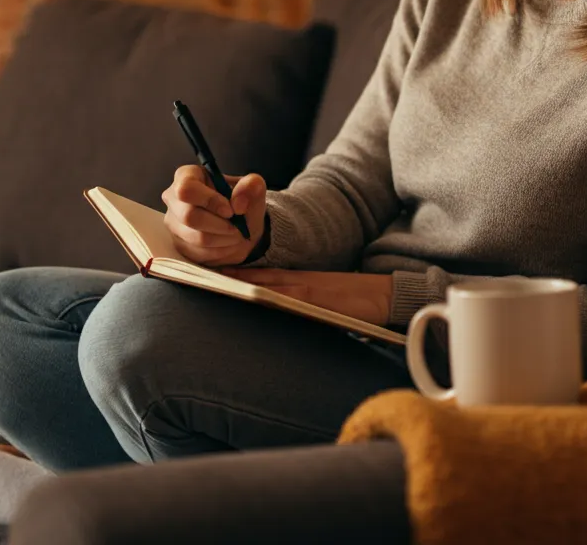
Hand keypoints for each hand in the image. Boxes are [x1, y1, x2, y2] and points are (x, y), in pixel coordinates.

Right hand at [162, 165, 266, 265]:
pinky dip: (219, 250)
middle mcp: (173, 198)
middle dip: (220, 224)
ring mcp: (173, 223)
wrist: (241, 227)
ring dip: (223, 239)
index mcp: (187, 175)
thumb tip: (239, 203)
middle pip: (189, 216)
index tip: (230, 210)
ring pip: (195, 237)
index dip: (210, 201)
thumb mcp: (254, 188)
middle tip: (237, 226)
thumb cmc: (242, 202)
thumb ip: (251, 186)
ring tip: (236, 234)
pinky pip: (198, 253)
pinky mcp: (178, 244)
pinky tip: (227, 243)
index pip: (186, 188)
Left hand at [217, 268, 394, 325]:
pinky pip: (286, 294)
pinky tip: (250, 294)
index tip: (213, 273)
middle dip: (231, 275)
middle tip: (202, 271)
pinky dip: (266, 292)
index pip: (262, 276)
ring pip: (266, 282)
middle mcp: (298, 281)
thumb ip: (300, 303)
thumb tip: (277, 313)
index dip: (237, 274)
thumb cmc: (356, 303)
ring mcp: (306, 287)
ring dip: (241, 281)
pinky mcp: (316, 297)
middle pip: (258, 276)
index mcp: (299, 281)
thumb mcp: (324, 299)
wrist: (385, 295)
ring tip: (215, 280)